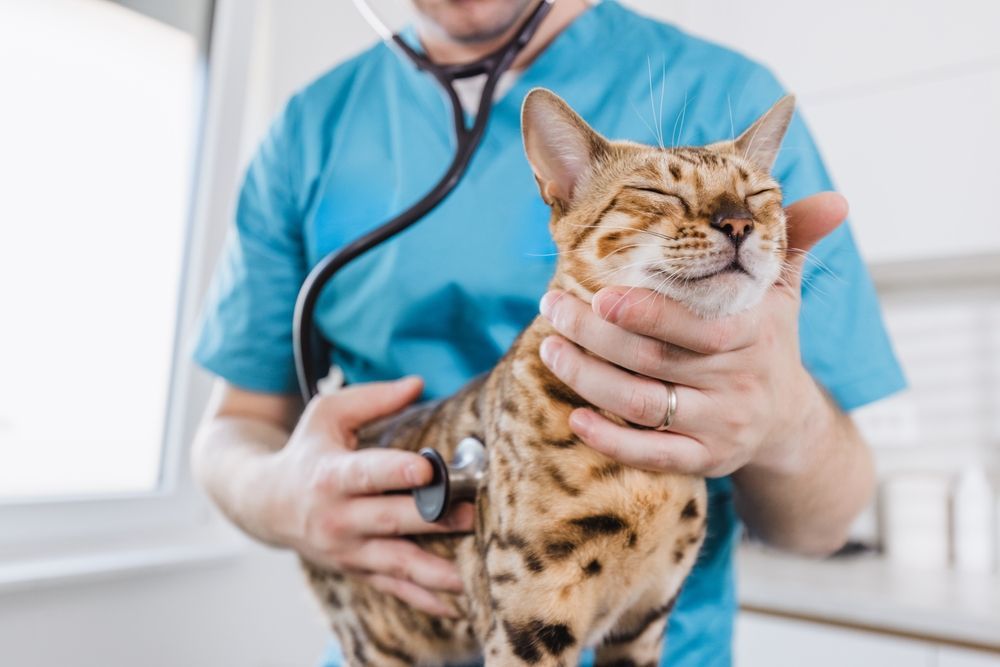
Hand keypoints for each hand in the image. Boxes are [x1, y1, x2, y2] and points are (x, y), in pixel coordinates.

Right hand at [267, 377, 473, 616]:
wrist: (265, 504)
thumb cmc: (306, 450)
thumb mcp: (327, 414)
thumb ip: (374, 398)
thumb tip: (418, 383)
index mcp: (330, 475)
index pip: (366, 473)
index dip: (395, 472)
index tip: (426, 470)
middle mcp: (337, 518)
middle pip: (391, 520)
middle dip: (433, 519)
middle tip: (473, 513)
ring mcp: (347, 550)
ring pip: (397, 563)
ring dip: (437, 570)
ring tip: (472, 574)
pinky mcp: (358, 570)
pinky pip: (395, 588)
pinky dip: (426, 601)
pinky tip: (457, 607)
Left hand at [538, 193, 847, 476]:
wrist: (788, 421)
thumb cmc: (768, 340)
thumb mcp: (783, 290)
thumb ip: (793, 241)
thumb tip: (836, 200)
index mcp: (754, 334)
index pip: (694, 325)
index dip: (644, 312)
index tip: (597, 293)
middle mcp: (739, 383)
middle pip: (653, 361)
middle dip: (594, 336)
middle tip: (553, 306)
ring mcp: (721, 426)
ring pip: (643, 405)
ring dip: (587, 379)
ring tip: (549, 350)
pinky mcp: (705, 462)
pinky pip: (652, 455)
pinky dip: (610, 440)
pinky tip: (575, 418)